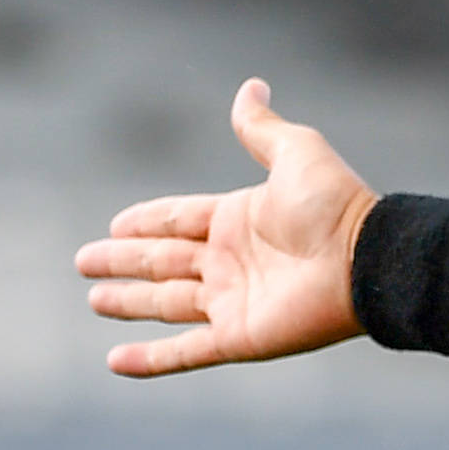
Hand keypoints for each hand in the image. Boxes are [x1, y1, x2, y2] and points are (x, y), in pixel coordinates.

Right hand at [78, 79, 375, 376]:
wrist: (364, 261)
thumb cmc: (335, 205)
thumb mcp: (296, 152)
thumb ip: (262, 129)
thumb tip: (250, 87)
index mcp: (237, 219)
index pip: (177, 218)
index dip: (144, 221)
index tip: (114, 225)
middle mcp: (229, 261)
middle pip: (161, 261)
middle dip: (123, 262)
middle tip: (84, 261)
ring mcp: (230, 301)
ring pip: (165, 303)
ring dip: (129, 303)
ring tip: (95, 299)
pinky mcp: (237, 337)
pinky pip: (184, 352)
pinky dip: (150, 359)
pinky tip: (116, 362)